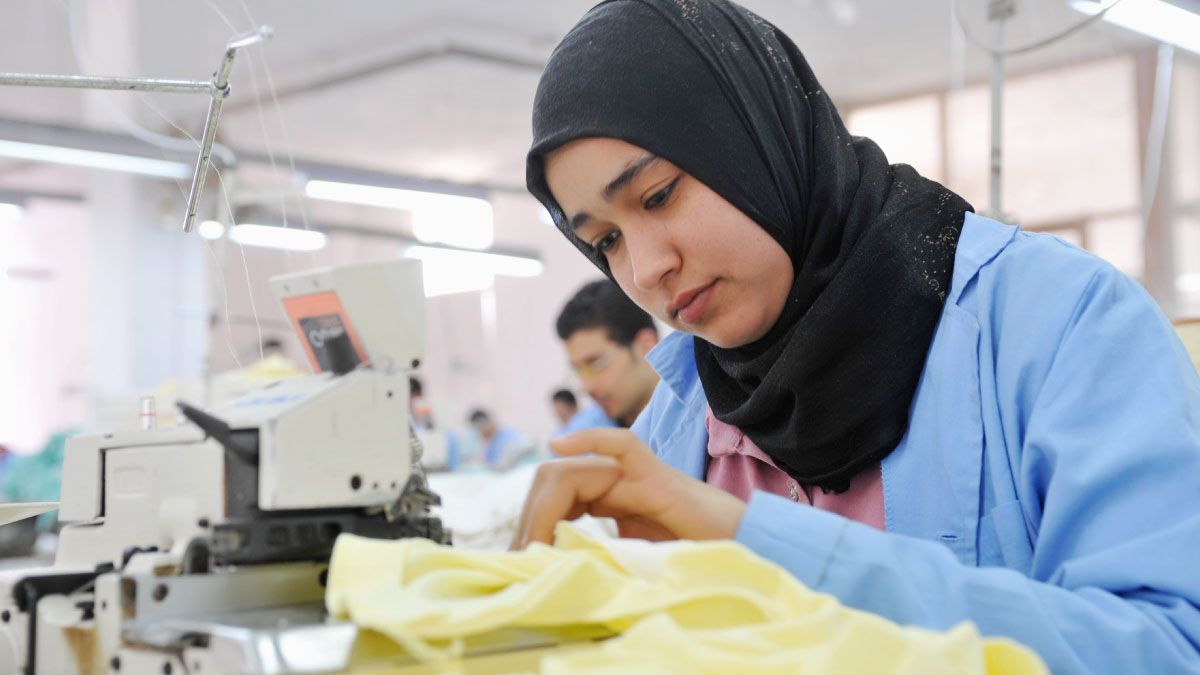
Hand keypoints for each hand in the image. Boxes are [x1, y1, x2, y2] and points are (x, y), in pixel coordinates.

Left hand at [510, 428, 747, 548]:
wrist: (739, 552)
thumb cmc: (688, 559)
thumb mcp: (627, 563)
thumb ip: (595, 558)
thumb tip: (545, 572)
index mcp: (608, 502)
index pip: (555, 499)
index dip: (532, 525)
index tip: (517, 558)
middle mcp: (616, 482)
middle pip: (558, 481)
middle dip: (533, 515)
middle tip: (521, 553)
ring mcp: (635, 475)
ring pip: (578, 469)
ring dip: (549, 501)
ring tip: (534, 536)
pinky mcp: (657, 475)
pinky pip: (621, 445)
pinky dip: (590, 439)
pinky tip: (560, 446)